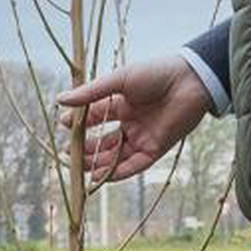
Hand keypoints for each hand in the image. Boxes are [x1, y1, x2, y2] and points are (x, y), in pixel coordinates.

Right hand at [56, 55, 213, 182]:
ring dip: (98, 163)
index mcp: (121, 103)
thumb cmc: (156, 73)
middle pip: (103, 141)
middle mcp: (131, 122)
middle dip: (86, 149)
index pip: (94, 117)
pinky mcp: (156, 149)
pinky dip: (117, 172)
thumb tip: (60, 101)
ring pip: (116, 155)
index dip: (79, 123)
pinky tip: (101, 176)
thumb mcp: (118, 80)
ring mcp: (143, 136)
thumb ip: (90, 94)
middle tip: (69, 154)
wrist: (191, 80)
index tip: (63, 125)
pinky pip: (134, 164)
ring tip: (80, 168)